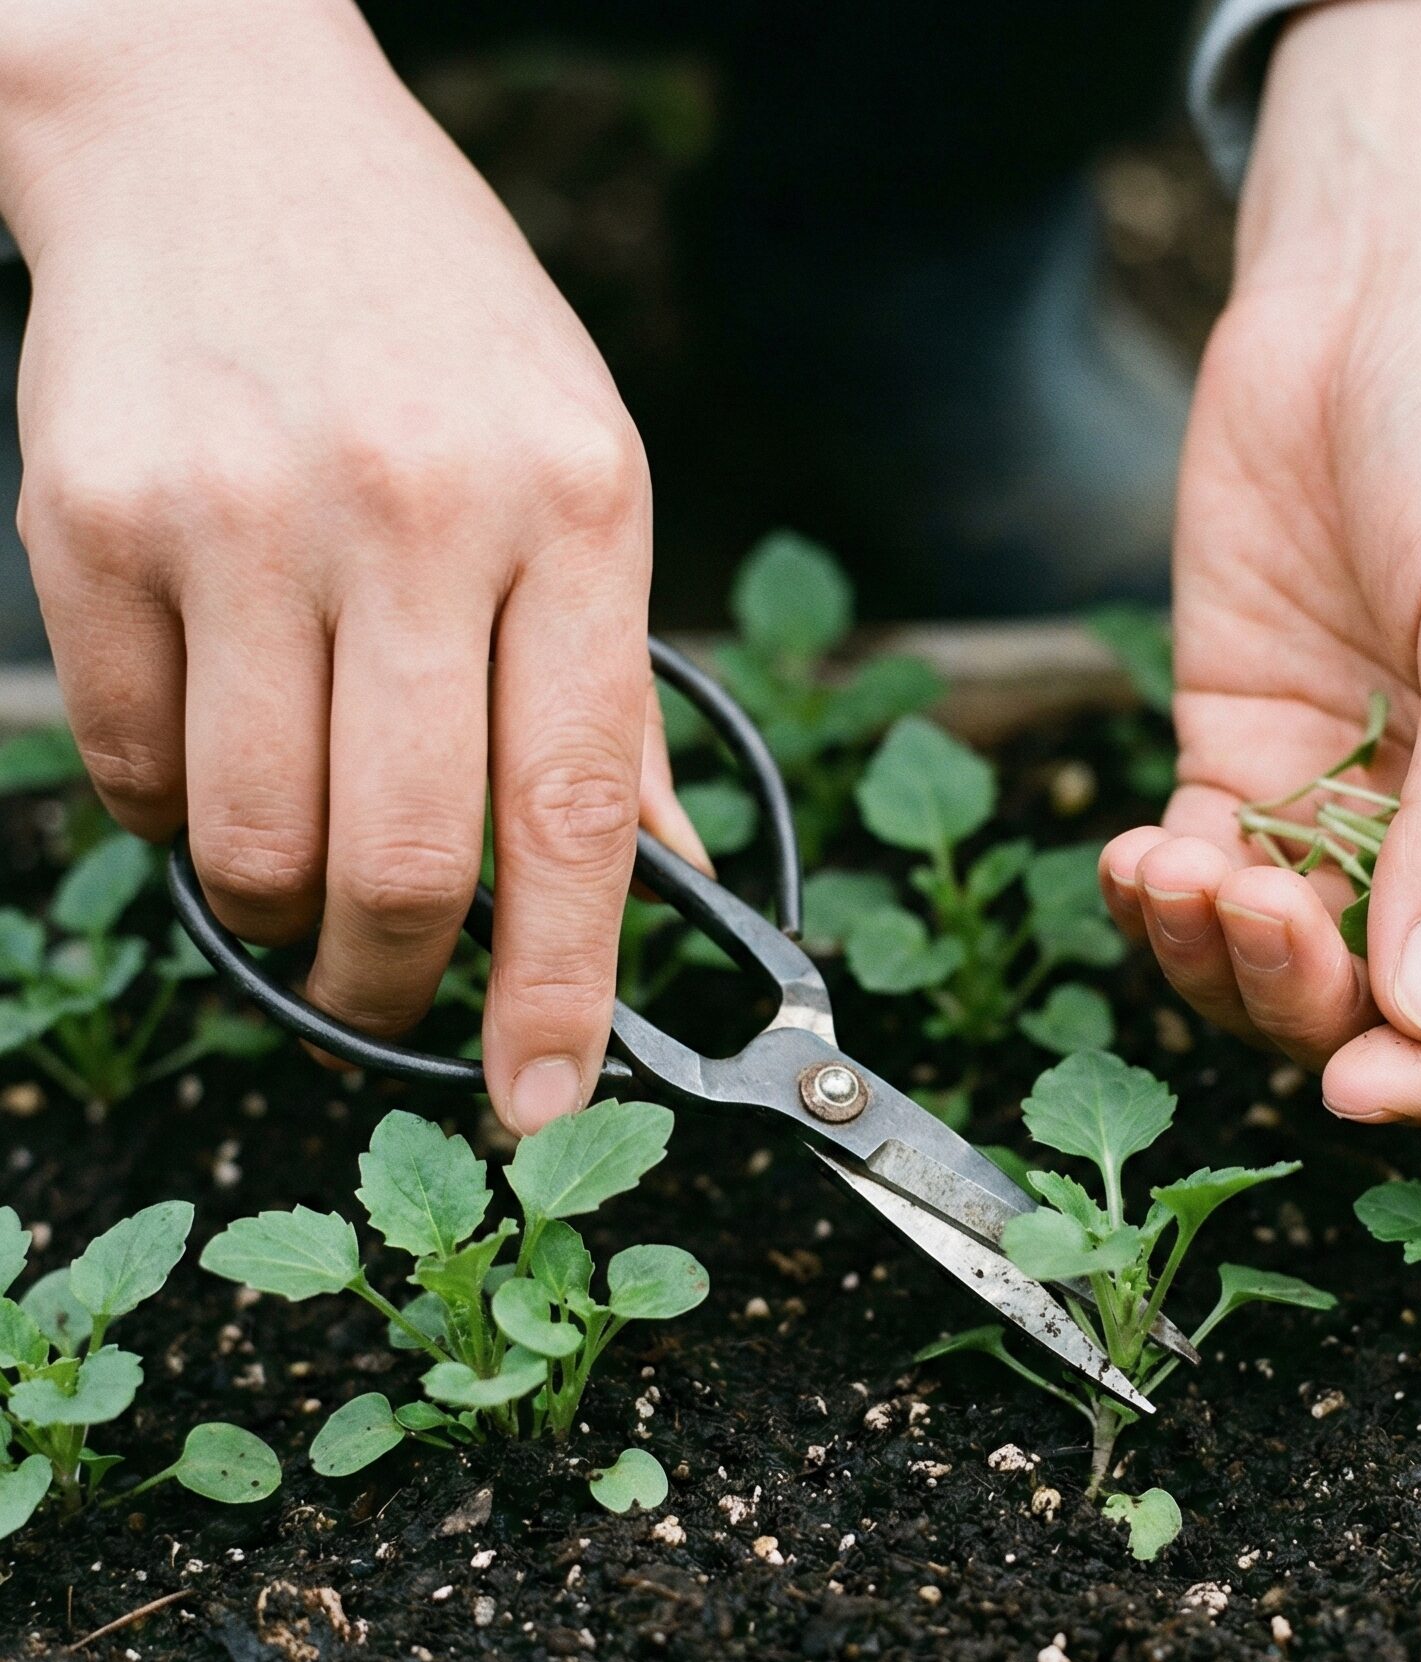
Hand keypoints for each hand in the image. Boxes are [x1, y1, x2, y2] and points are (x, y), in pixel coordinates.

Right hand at [0, 0, 702, 1133]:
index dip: (564, 984)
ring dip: (281, 917)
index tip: (547, 1098)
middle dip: (400, 984)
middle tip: (393, 997)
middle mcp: (417, 508)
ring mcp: (241, 511)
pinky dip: (179, 819)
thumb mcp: (583, 469)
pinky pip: (134, 768)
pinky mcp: (90, 516)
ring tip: (303, 874)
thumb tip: (653, 878)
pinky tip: (221, 757)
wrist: (221, 127)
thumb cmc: (438, 327)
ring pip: (257, 843)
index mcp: (576, 504)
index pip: (580, 806)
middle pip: (409, 859)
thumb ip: (612, 681)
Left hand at [1102, 0, 1420, 1125]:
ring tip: (1182, 874)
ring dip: (1225, 958)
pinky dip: (1165, 900)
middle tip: (1259, 918)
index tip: (1361, 1090)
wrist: (1384, 286)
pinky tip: (1138, 857)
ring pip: (1288, 963)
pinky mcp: (1254, 759)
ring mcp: (1359, 803)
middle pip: (1396, 1005)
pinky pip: (1208, 883)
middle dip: (1314, 1000)